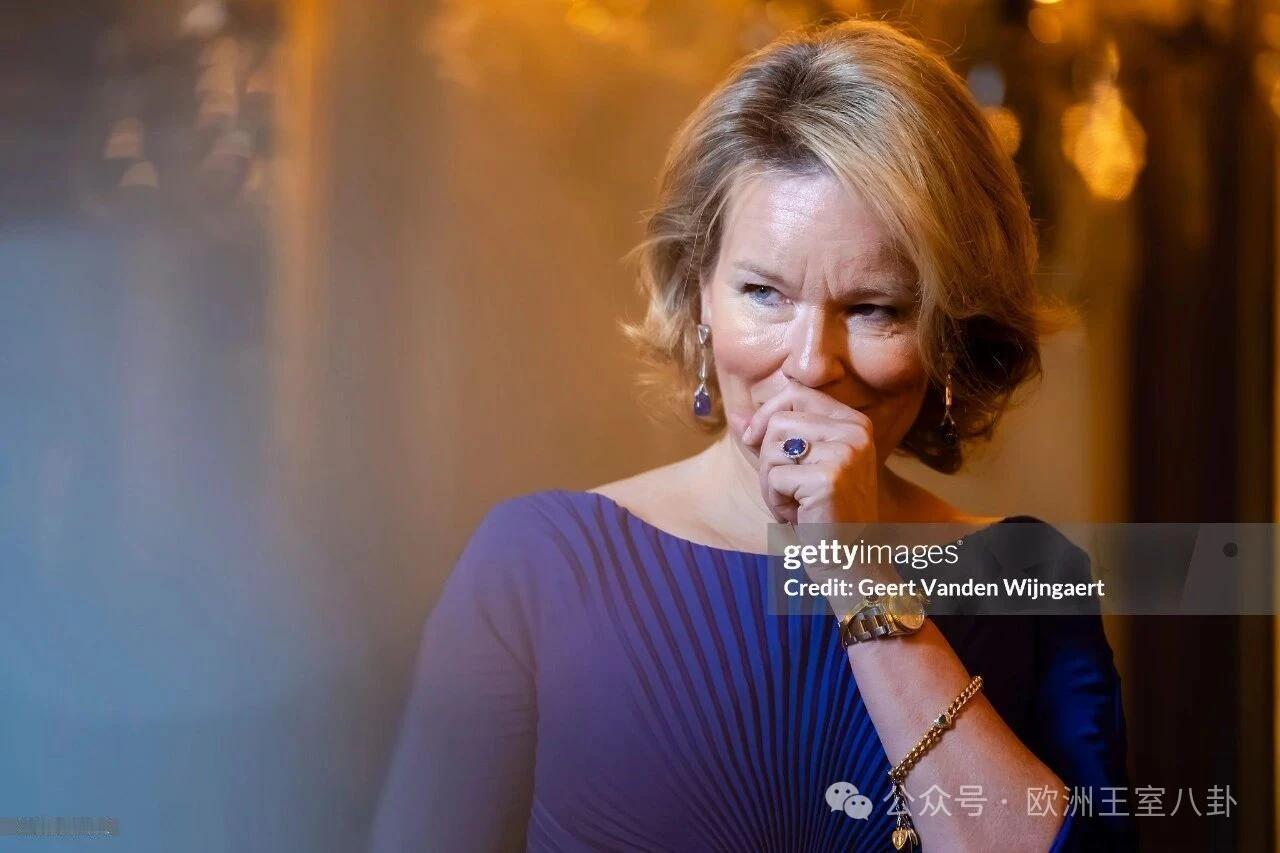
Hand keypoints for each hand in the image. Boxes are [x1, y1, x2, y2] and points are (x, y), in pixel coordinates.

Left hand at [740, 381, 878, 525]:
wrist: (847, 559)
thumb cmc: (820, 513)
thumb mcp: (796, 468)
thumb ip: (769, 439)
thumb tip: (736, 415)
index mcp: (852, 422)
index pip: (795, 392)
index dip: (766, 415)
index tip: (754, 441)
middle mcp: (854, 432)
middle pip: (778, 421)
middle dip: (767, 458)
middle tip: (785, 488)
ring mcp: (845, 454)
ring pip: (772, 448)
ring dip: (770, 482)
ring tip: (794, 503)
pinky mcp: (829, 479)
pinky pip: (775, 478)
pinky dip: (776, 502)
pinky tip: (798, 515)